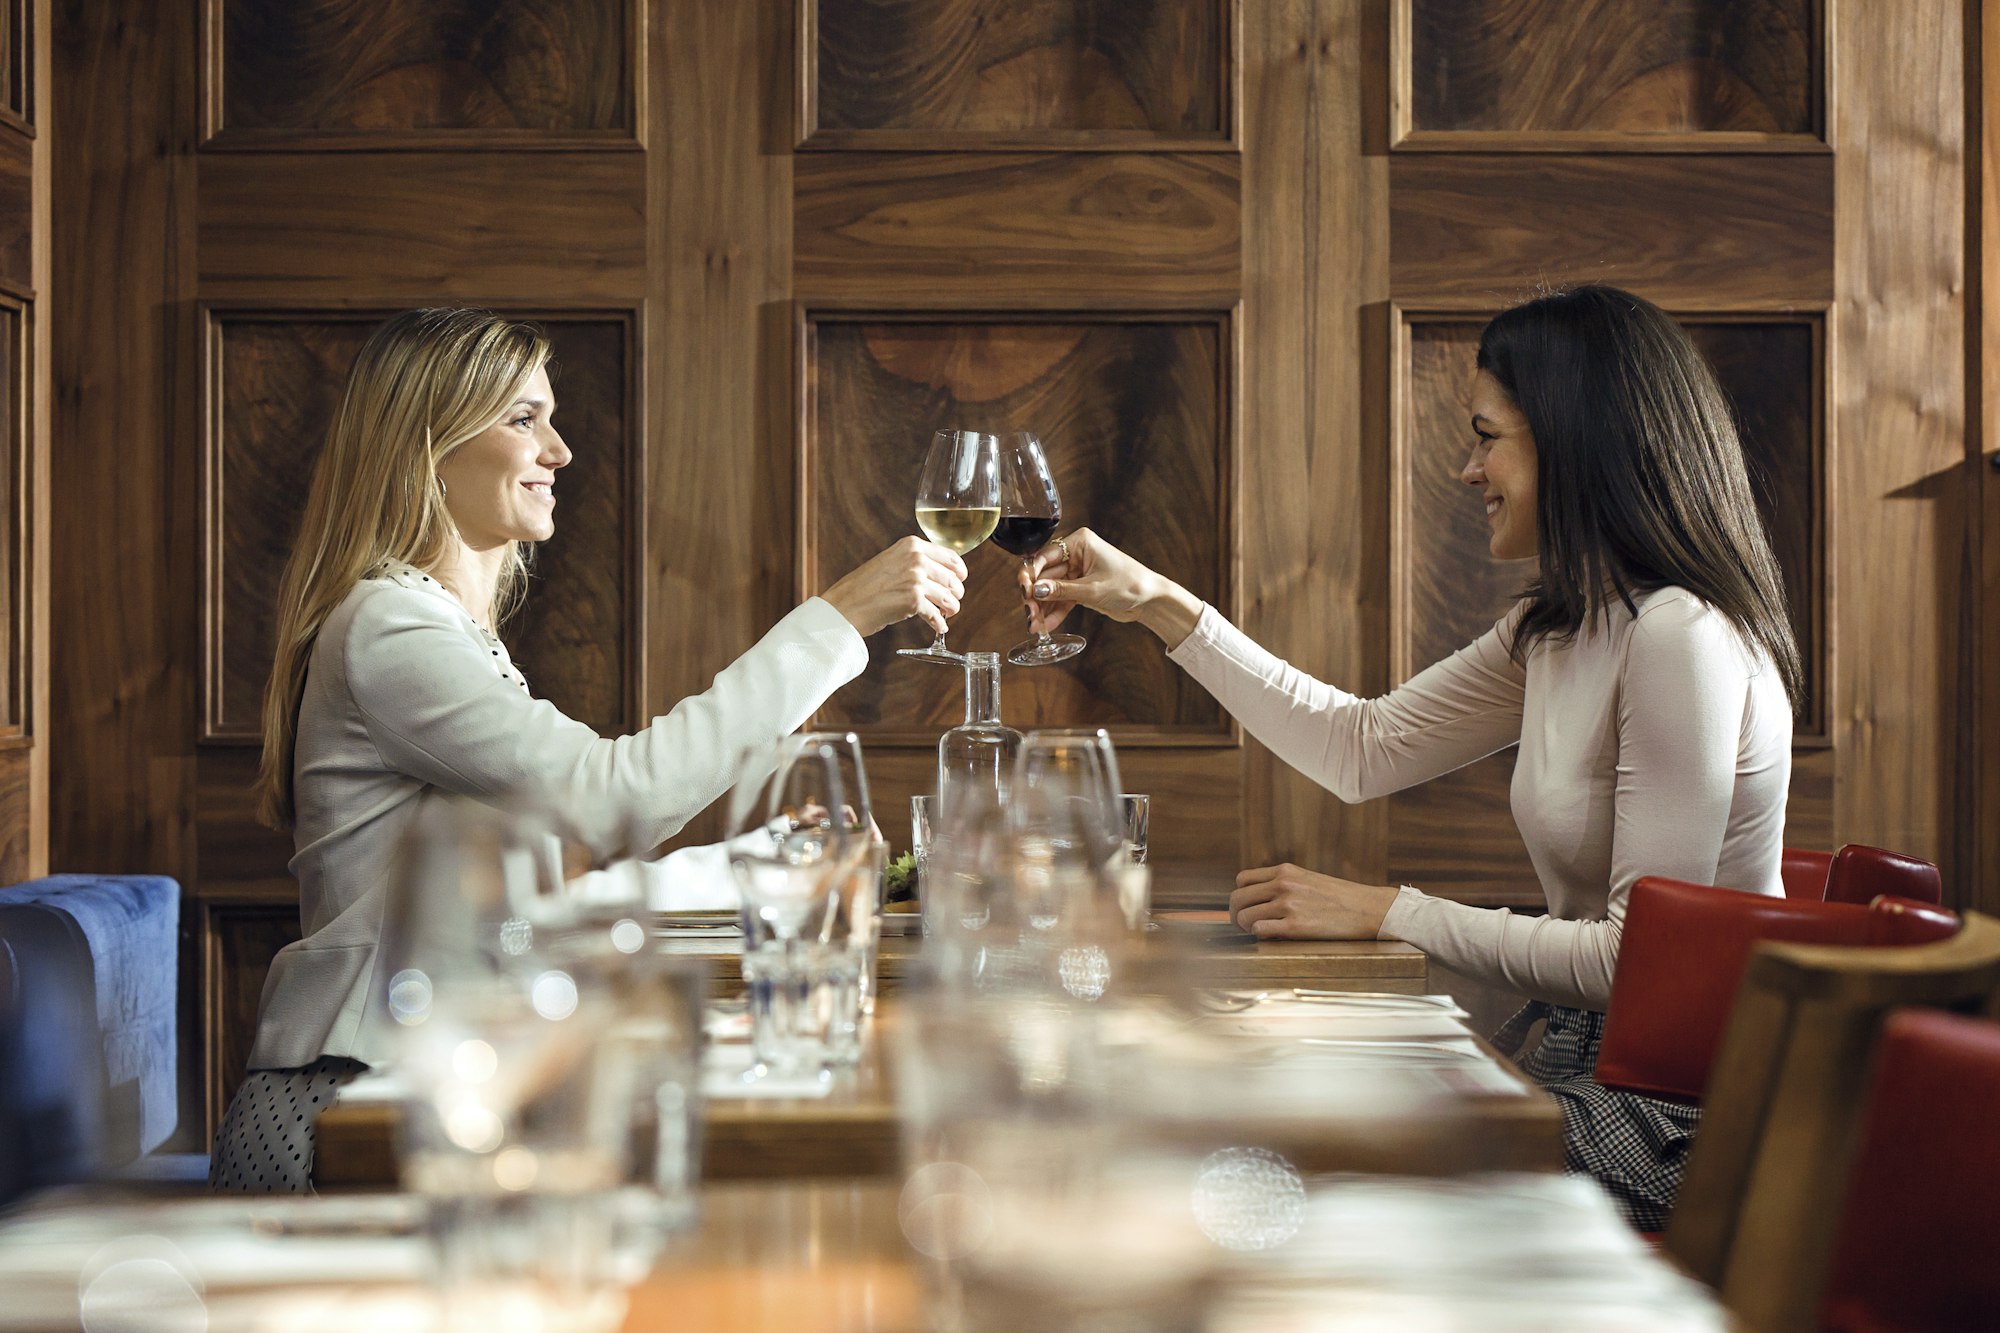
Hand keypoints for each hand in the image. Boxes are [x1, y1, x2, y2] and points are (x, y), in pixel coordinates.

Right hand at [821, 537, 967, 637]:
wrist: (845, 605)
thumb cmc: (864, 586)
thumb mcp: (890, 561)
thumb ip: (913, 561)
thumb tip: (940, 574)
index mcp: (911, 545)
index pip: (951, 556)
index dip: (960, 572)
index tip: (960, 581)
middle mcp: (916, 558)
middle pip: (953, 579)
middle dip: (956, 594)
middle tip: (951, 604)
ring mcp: (916, 579)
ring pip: (949, 597)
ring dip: (951, 609)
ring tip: (946, 615)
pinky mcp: (913, 600)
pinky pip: (937, 615)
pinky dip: (939, 624)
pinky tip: (938, 627)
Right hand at [1019, 526, 1202, 647]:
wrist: (1151, 600)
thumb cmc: (1129, 584)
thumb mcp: (1092, 589)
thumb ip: (1062, 590)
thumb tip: (1035, 591)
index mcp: (1079, 542)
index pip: (1045, 556)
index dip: (1031, 574)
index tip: (1024, 591)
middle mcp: (1076, 554)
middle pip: (1045, 575)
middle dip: (1036, 596)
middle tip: (1029, 614)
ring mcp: (1078, 572)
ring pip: (1052, 589)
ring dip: (1043, 607)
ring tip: (1035, 626)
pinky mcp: (1082, 588)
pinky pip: (1062, 599)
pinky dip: (1055, 612)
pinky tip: (1047, 626)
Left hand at [1229, 864, 1399, 939]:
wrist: (1368, 909)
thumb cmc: (1339, 897)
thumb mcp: (1308, 879)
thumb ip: (1283, 884)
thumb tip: (1257, 900)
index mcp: (1285, 871)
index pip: (1242, 880)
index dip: (1240, 896)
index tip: (1246, 907)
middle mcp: (1283, 884)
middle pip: (1237, 898)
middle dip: (1235, 914)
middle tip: (1242, 925)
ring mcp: (1288, 905)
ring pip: (1244, 916)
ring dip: (1246, 928)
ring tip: (1258, 933)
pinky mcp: (1295, 926)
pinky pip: (1259, 931)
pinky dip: (1260, 936)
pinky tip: (1272, 937)